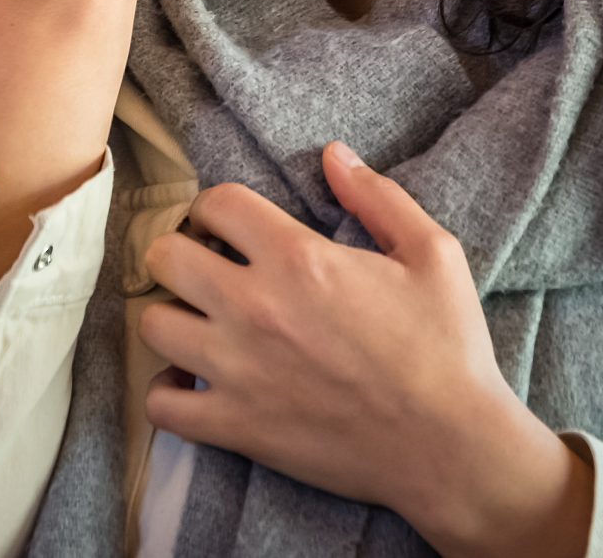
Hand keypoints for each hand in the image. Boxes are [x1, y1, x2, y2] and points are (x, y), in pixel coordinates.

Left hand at [140, 145, 593, 557]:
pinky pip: (160, 404)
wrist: (450, 446)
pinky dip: (168, 391)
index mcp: (299, 258)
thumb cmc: (447, 347)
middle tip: (206, 269)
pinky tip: (194, 383)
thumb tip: (333, 154)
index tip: (230, 228)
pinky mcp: (235, 427)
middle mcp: (255, 307)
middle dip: (180, 253)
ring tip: (200, 323)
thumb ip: (377, 197)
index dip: (218, 208)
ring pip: (152, 325)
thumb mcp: (432, 253)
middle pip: (164, 257)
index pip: (216, 203)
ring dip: (171, 317)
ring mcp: (238, 370)